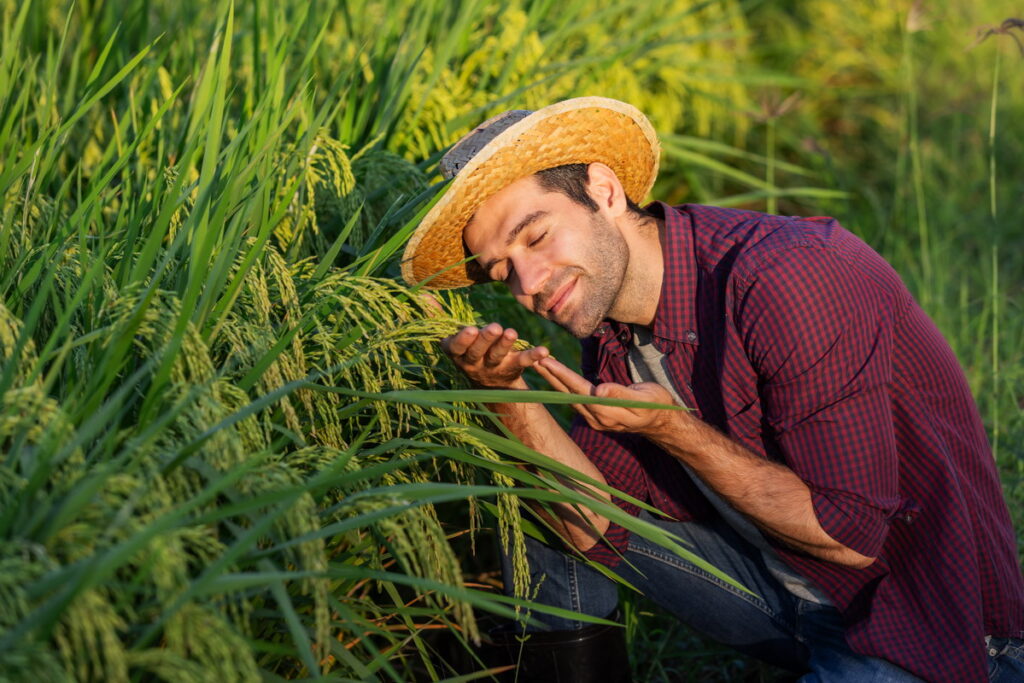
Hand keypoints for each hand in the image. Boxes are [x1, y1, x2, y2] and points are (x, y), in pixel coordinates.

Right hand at [441, 323, 549, 388]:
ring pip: (498, 356)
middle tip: (494, 327)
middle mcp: (474, 363)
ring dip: (505, 344)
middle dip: (486, 340)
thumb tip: (424, 296)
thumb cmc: (468, 350)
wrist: (489, 383)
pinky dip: (533, 356)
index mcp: (457, 354)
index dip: (463, 340)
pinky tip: (544, 350)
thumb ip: (438, 317)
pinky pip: (523, 362)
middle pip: (479, 352)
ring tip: (512, 332)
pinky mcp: (513, 368)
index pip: (457, 348)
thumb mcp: (452, 338)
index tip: (470, 329)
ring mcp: (494, 367)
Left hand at [534, 357, 678, 435]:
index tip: (547, 361)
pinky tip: (553, 377)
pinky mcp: (594, 416)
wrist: (660, 422)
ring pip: (568, 397)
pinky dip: (561, 387)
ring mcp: (593, 419)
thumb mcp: (645, 398)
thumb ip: (621, 395)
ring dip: (553, 381)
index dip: (563, 376)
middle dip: (550, 376)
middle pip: (568, 394)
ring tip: (538, 364)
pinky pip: (573, 399)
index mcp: (607, 412)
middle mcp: (596, 418)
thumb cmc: (656, 405)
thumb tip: (600, 390)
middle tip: (532, 358)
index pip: (579, 390)